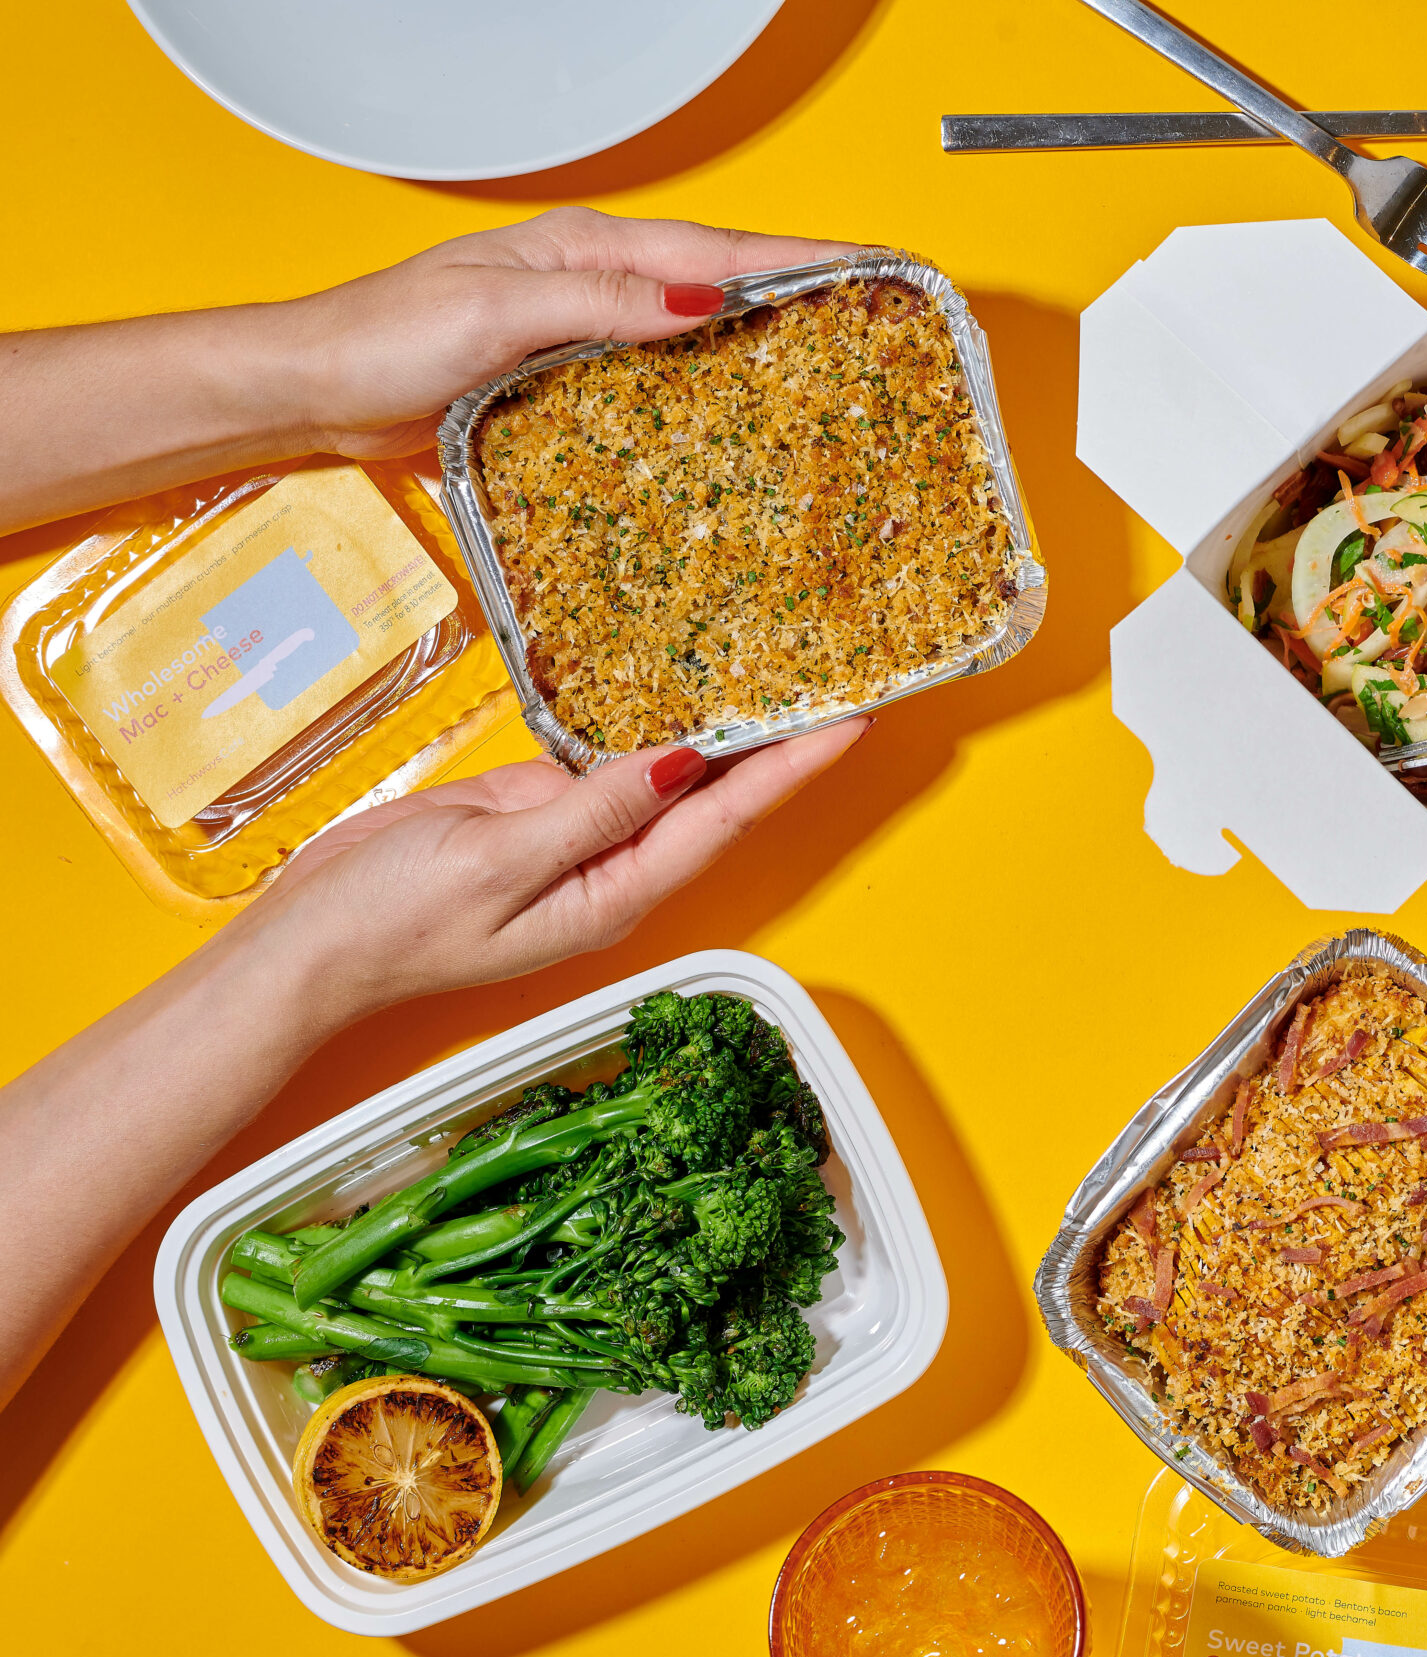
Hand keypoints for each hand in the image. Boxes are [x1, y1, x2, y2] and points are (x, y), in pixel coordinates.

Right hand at [239, 722, 865, 1024]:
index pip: (728, 822)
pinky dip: (646, 723)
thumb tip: (678, 763)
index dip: (791, 770)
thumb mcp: (495, 861)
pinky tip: (681, 685)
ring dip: (721, 730)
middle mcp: (613, 868)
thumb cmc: (390, 921)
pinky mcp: (536, 810)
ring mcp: (578, 838)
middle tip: (838, 682)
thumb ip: (590, 814)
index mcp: (616, 894)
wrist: (308, 945)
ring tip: (783, 672)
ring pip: (669, 776)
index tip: (848, 723)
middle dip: (779, 746)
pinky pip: (608, 761)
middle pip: (717, 800)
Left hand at [282, 207, 855, 459]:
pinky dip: (709, 392)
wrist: (315, 390)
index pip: (716, 252)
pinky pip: (659, 382)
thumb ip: (597, 302)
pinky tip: (739, 419)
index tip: (868, 269)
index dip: (798, 262)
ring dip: (764, 346)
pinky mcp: (568, 384)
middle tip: (878, 320)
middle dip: (803, 296)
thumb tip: (699, 300)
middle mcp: (592, 285)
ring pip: (697, 335)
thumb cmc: (382, 341)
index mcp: (583, 251)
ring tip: (835, 369)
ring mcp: (583, 334)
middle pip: (721, 286)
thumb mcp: (493, 313)